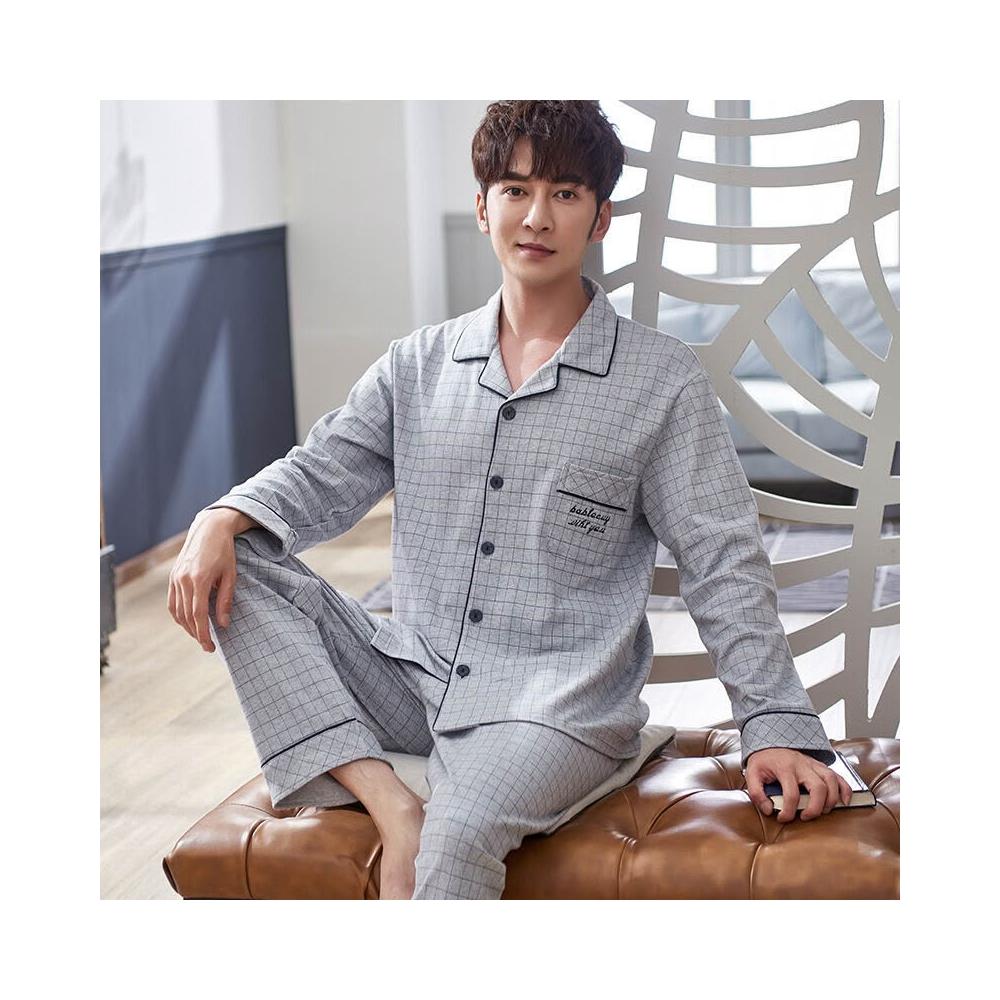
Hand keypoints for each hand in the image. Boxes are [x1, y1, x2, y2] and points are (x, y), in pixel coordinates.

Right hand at [167, 510, 239, 652]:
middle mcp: (183, 580)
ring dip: (187, 627)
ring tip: (200, 635)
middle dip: (196, 634)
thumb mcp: (230, 575)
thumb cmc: (224, 551)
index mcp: (199, 579)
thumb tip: (223, 624)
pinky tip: (189, 622)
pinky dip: (179, 615)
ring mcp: (175, 578)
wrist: (209, 528)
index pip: (198, 615)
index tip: (210, 647)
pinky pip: (172, 602)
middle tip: (208, 646)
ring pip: (177, 611)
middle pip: (186, 616)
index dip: (203, 634)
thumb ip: (225, 600)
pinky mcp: (172, 577)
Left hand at [744, 748, 852, 822]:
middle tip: (806, 817)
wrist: (768, 742)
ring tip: (823, 811)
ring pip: (831, 781)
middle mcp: (802, 765)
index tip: (783, 818)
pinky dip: (845, 789)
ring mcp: (813, 764)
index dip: (788, 812)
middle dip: (815, 808)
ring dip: (831, 799)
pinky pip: (838, 776)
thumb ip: (756, 793)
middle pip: (818, 787)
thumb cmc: (763, 760)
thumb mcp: (752, 773)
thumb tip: (769, 810)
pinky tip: (843, 801)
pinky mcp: (820, 765)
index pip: (791, 794)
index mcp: (784, 767)